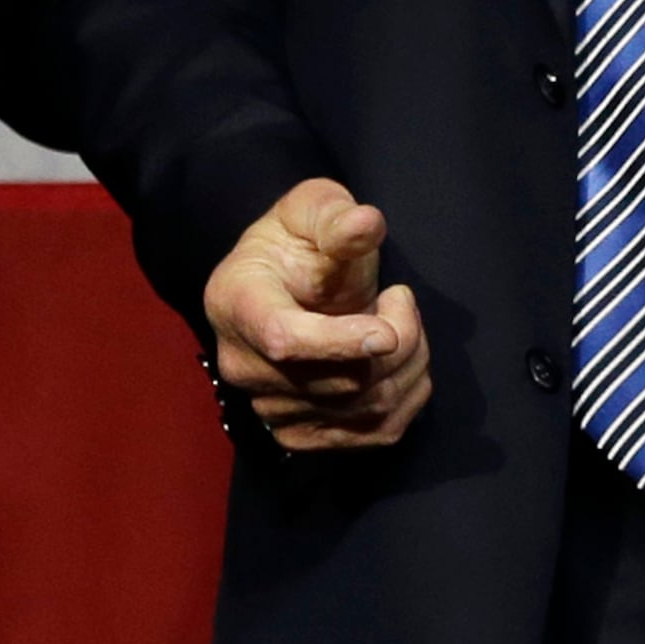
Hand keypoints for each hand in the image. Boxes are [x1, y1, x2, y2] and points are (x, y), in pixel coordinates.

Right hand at [205, 178, 430, 451]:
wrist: (280, 284)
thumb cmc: (295, 241)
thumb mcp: (311, 209)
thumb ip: (336, 218)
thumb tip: (366, 223)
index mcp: (236, 302)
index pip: (284, 340)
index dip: (339, 342)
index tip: (387, 331)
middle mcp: (242, 365)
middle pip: (339, 380)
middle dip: (398, 339)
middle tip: (401, 299)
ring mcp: (269, 408)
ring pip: (365, 408)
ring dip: (408, 367)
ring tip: (401, 324)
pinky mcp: (300, 434)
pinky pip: (375, 433)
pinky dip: (406, 398)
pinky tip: (400, 361)